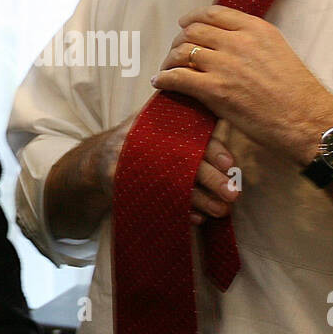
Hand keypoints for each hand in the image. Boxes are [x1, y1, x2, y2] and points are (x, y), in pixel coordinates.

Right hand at [89, 112, 239, 225]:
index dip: (212, 150)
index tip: (230, 164)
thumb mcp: (157, 119)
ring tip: (221, 210)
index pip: (191, 135)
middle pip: (184, 163)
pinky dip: (180, 211)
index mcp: (159, 123)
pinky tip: (198, 218)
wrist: (99, 159)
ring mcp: (131, 164)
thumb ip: (186, 117)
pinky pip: (157, 202)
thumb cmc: (141, 138)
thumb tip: (224, 115)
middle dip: (212, 180)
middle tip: (233, 194)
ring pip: (175, 186)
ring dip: (201, 200)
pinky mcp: (122, 186)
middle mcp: (144, 141)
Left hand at [153, 6, 332, 163]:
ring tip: (166, 69)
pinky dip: (164, 79)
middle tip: (175, 53)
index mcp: (256, 29)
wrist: (306, 120)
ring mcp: (225, 65)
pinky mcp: (215, 90)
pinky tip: (160, 83)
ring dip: (169, 60)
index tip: (185, 24)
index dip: (194, 17)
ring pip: (182, 52)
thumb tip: (229, 43)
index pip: (215, 13)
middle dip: (180, 41)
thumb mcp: (279, 52)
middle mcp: (239, 42)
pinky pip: (178, 78)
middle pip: (194, 31)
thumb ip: (253, 43)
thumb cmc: (298, 93)